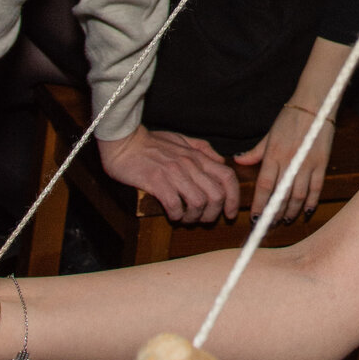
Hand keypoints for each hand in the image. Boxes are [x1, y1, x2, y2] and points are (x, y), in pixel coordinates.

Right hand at [99, 124, 239, 222]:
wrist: (124, 142)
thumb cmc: (150, 142)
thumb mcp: (182, 139)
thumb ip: (203, 149)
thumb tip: (221, 161)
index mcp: (197, 156)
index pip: (228, 177)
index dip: (234, 198)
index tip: (231, 213)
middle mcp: (189, 164)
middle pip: (217, 195)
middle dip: (214, 213)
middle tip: (204, 220)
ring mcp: (174, 173)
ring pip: (198, 202)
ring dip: (194, 217)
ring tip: (186, 218)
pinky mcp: (157, 181)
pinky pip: (175, 205)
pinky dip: (177, 215)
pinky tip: (172, 215)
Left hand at [237, 103, 333, 223]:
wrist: (315, 104)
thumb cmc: (290, 117)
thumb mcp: (269, 134)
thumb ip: (255, 151)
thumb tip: (239, 160)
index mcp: (274, 154)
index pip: (264, 186)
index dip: (260, 205)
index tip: (255, 218)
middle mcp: (290, 161)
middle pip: (281, 195)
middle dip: (274, 214)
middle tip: (269, 225)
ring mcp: (307, 163)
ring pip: (298, 195)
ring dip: (291, 211)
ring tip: (285, 220)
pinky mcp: (321, 163)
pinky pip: (316, 188)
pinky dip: (311, 202)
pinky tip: (306, 211)